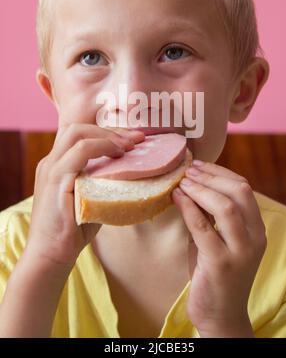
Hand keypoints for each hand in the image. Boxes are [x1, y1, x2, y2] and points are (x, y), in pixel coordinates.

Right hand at [26, 123, 144, 267]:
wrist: (50, 255)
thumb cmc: (73, 230)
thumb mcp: (90, 199)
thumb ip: (103, 183)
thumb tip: (133, 175)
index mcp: (58, 165)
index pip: (80, 135)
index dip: (107, 132)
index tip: (132, 139)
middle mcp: (52, 161)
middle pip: (79, 128)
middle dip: (110, 129)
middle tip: (137, 138)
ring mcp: (51, 168)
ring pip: (78, 132)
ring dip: (108, 135)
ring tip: (130, 145)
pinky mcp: (56, 178)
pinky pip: (81, 150)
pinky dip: (102, 146)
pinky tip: (119, 154)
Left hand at [172, 160, 266, 336]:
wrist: (221, 316)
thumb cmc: (217, 273)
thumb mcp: (220, 240)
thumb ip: (212, 215)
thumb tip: (191, 184)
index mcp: (256, 229)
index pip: (244, 189)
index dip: (221, 172)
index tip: (199, 165)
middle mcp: (254, 239)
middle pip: (239, 193)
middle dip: (211, 176)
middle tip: (188, 170)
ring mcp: (240, 252)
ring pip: (225, 207)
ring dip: (200, 189)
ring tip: (182, 181)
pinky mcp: (221, 264)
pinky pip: (203, 227)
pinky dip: (188, 207)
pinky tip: (176, 197)